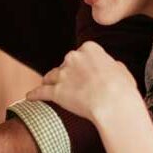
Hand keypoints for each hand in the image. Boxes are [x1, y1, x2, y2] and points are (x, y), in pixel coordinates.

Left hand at [27, 41, 141, 124]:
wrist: (114, 104)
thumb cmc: (122, 89)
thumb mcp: (122, 70)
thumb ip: (112, 65)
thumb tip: (111, 66)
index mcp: (90, 48)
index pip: (82, 53)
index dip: (84, 64)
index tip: (86, 72)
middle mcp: (73, 57)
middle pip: (66, 64)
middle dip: (68, 73)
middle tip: (75, 85)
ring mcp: (63, 74)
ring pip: (51, 76)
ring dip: (51, 81)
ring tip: (48, 86)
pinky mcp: (55, 91)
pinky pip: (41, 92)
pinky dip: (35, 95)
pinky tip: (30, 97)